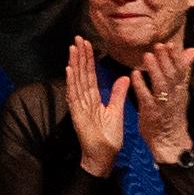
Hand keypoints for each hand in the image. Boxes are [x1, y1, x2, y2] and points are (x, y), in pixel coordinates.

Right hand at [66, 35, 127, 175]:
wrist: (104, 155)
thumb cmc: (108, 137)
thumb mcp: (117, 111)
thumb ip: (118, 93)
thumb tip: (124, 76)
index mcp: (93, 99)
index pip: (90, 75)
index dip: (88, 59)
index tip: (87, 44)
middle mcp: (83, 99)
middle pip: (81, 74)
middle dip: (79, 56)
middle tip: (78, 38)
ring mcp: (79, 106)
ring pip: (77, 81)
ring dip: (74, 64)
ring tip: (73, 48)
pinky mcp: (77, 113)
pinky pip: (74, 95)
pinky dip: (71, 82)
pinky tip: (69, 69)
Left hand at [130, 41, 193, 161]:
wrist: (170, 140)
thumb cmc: (171, 111)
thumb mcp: (179, 89)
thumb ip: (182, 69)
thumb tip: (192, 50)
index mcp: (180, 89)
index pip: (180, 70)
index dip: (176, 57)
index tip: (171, 43)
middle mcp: (174, 95)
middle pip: (171, 75)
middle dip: (165, 60)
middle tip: (159, 45)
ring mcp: (162, 104)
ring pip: (160, 85)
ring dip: (154, 70)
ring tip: (147, 56)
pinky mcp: (151, 112)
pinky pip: (146, 97)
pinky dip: (140, 85)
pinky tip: (133, 75)